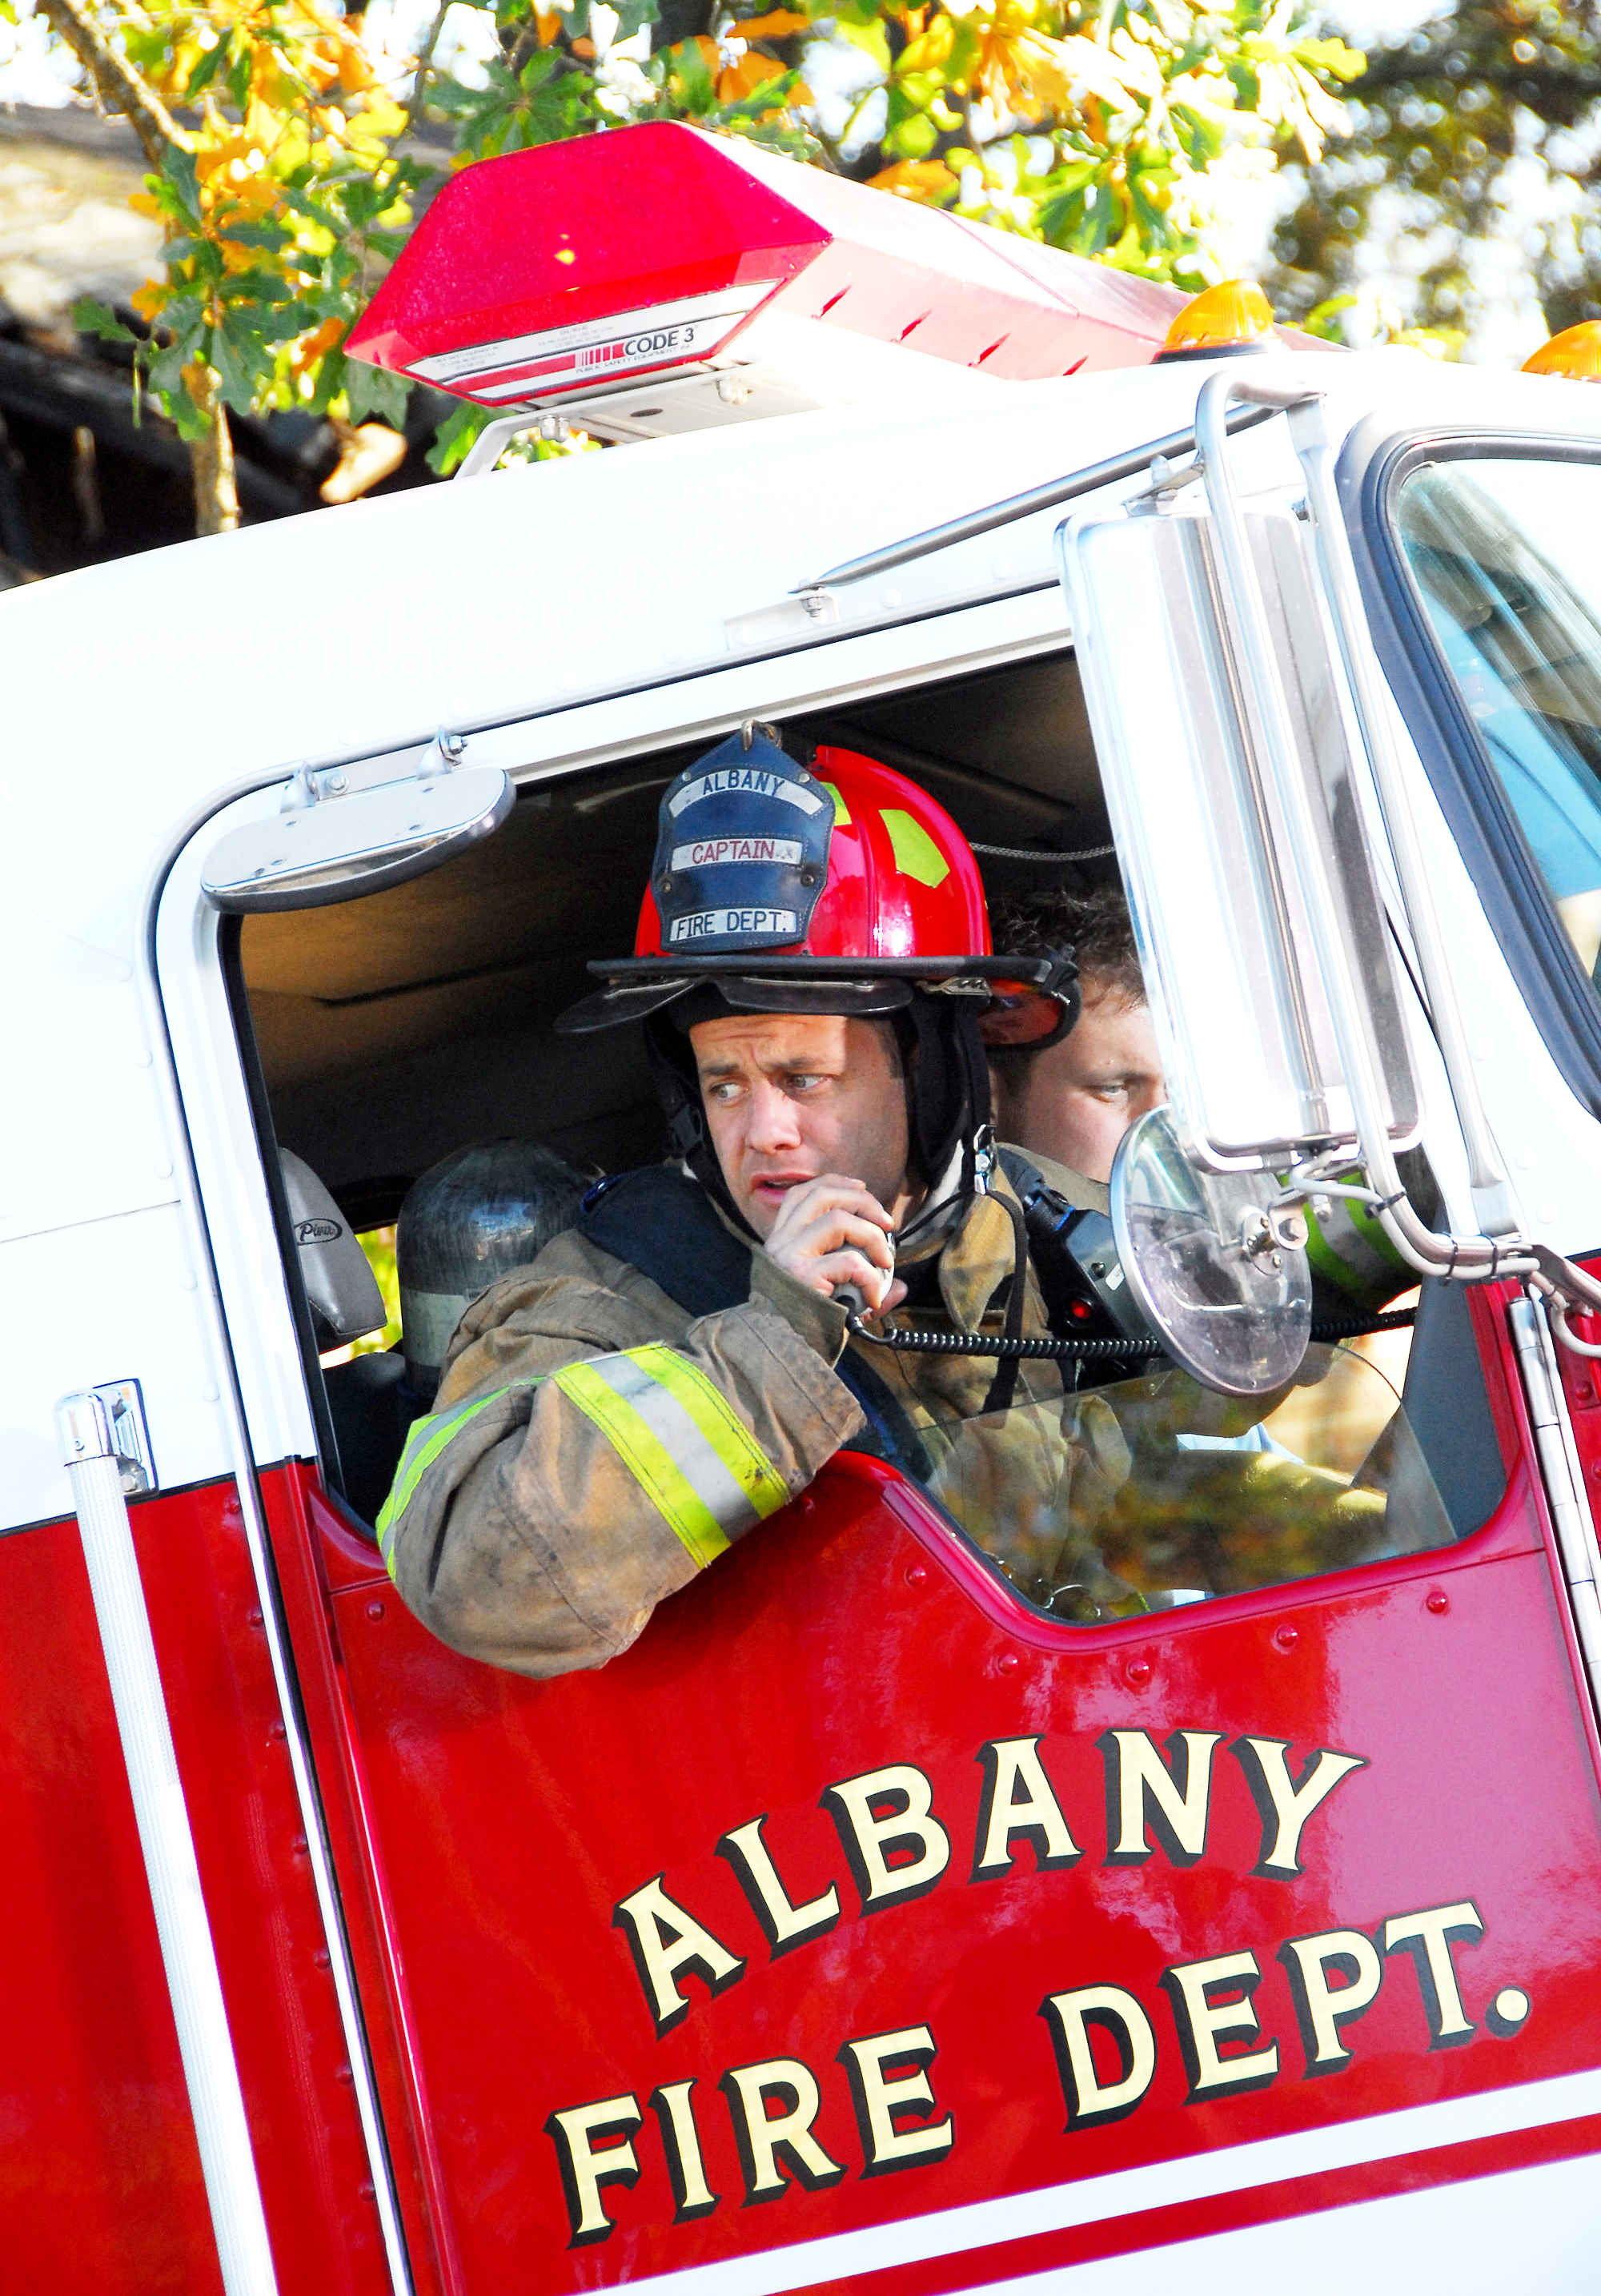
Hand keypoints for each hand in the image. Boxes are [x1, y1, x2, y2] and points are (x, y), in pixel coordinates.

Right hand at [762, 1174, 907, 1313]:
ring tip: (885, 1262)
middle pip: (823, 1194)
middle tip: (887, 1224)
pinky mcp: (803, 1276)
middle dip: (863, 1201)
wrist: (779, 1353)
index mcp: (782, 1239)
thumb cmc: (804, 1323)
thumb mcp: (830, 1294)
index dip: (836, 1183)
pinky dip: (871, 1277)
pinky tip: (875, 1297)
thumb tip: (901, 1287)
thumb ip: (861, 1285)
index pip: (804, 1193)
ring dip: (872, 1236)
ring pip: (838, 1219)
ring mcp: (790, 1257)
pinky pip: (849, 1262)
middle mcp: (781, 1242)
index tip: (862, 1190)